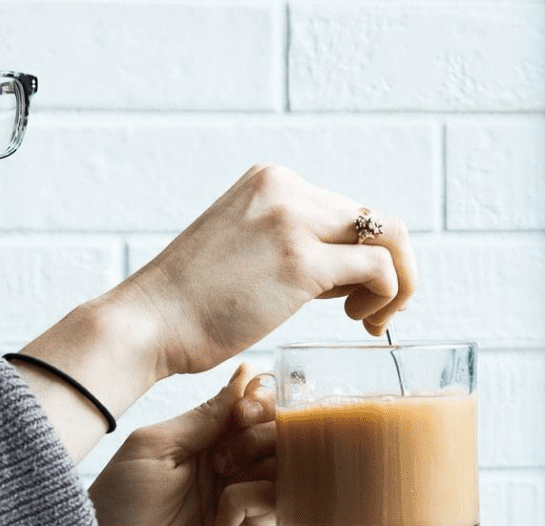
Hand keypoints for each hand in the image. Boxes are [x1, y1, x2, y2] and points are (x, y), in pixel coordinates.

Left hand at [57, 364, 276, 525]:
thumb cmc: (117, 511)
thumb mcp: (152, 448)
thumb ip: (202, 417)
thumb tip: (246, 377)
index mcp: (203, 443)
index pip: (250, 408)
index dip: (256, 400)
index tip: (244, 405)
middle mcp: (230, 469)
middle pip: (275, 431)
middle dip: (260, 429)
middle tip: (227, 451)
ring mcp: (245, 503)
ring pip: (284, 464)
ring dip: (259, 460)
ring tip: (225, 474)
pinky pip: (276, 503)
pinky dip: (253, 499)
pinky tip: (223, 516)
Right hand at [104, 164, 417, 378]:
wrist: (148, 324)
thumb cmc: (190, 306)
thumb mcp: (244, 253)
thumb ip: (292, 248)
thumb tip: (346, 273)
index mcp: (270, 181)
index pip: (343, 211)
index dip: (356, 257)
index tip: (347, 299)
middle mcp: (286, 189)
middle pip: (372, 220)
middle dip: (384, 270)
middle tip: (365, 317)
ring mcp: (294, 221)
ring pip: (389, 236)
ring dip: (396, 282)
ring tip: (369, 321)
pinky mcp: (302, 262)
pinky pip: (380, 267)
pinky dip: (387, 296)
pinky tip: (360, 323)